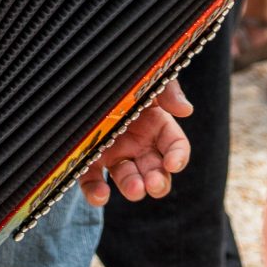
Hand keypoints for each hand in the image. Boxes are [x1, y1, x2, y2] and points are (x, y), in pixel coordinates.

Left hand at [79, 79, 193, 205]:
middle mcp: (137, 143)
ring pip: (128, 179)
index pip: (174, 146)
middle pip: (155, 170)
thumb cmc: (122, 73)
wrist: (80, 71)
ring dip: (133, 188)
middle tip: (153, 184)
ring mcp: (114, 154)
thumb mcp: (146, 76)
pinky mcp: (88, 160)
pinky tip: (100, 195)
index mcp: (155, 124)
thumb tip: (186, 110)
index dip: (178, 156)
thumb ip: (167, 89)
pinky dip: (97, 193)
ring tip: (135, 190)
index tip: (173, 164)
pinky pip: (93, 181)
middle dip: (158, 180)